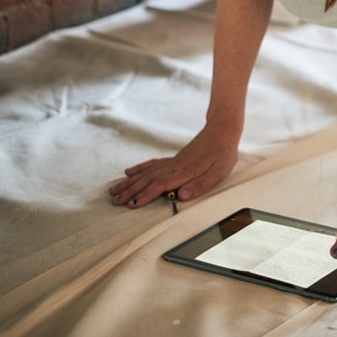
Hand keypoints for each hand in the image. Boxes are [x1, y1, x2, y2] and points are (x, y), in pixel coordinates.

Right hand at [109, 124, 239, 209]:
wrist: (222, 131)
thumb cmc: (223, 153)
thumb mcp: (218, 172)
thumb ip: (200, 185)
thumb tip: (182, 196)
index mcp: (184, 172)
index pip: (160, 186)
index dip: (145, 196)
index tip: (131, 204)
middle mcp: (174, 167)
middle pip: (147, 180)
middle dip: (130, 192)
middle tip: (114, 201)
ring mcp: (172, 162)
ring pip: (146, 173)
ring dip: (130, 182)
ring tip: (114, 190)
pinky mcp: (173, 158)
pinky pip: (152, 164)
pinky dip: (140, 168)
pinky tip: (129, 172)